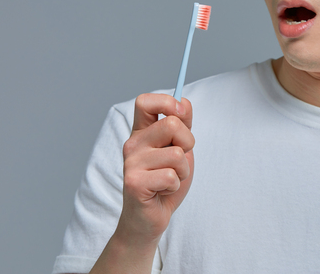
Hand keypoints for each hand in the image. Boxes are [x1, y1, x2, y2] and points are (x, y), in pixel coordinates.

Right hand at [115, 93, 194, 247]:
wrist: (150, 218)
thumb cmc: (165, 182)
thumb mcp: (179, 149)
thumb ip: (182, 126)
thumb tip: (183, 101)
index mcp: (141, 132)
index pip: (144, 101)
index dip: (166, 102)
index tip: (180, 114)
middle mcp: (132, 144)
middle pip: (171, 124)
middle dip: (188, 143)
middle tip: (180, 161)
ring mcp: (131, 163)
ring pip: (177, 154)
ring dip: (183, 171)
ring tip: (170, 180)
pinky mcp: (134, 183)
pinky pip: (171, 176)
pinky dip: (175, 185)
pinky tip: (163, 191)